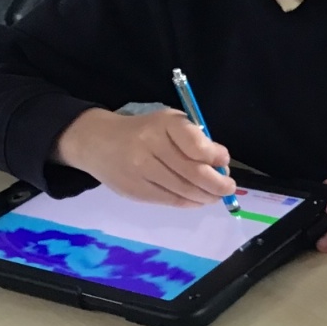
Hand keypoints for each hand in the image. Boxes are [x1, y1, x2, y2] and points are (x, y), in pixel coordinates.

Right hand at [54, 107, 235, 205]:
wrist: (98, 142)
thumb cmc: (143, 131)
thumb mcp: (168, 123)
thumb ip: (194, 140)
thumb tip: (221, 164)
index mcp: (163, 124)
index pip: (195, 144)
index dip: (215, 156)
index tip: (224, 161)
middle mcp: (151, 146)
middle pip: (193, 172)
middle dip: (218, 184)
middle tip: (229, 187)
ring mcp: (141, 170)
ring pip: (184, 190)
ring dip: (206, 196)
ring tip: (215, 195)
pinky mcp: (135, 190)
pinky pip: (170, 201)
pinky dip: (189, 203)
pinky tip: (197, 200)